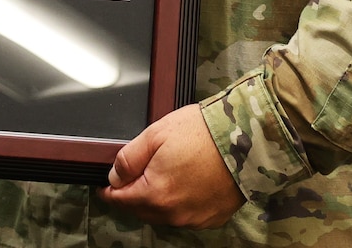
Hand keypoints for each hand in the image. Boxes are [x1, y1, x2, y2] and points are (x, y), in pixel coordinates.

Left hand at [96, 104, 243, 227]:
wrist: (247, 140)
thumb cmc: (203, 133)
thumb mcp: (155, 134)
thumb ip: (129, 158)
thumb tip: (114, 175)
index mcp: (155, 194)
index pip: (121, 200)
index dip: (110, 191)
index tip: (105, 186)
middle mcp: (174, 213)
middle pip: (141, 209)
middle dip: (133, 194)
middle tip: (133, 176)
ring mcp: (195, 218)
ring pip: (163, 214)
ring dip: (156, 200)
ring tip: (161, 175)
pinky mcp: (212, 218)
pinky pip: (186, 215)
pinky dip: (179, 203)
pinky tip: (184, 184)